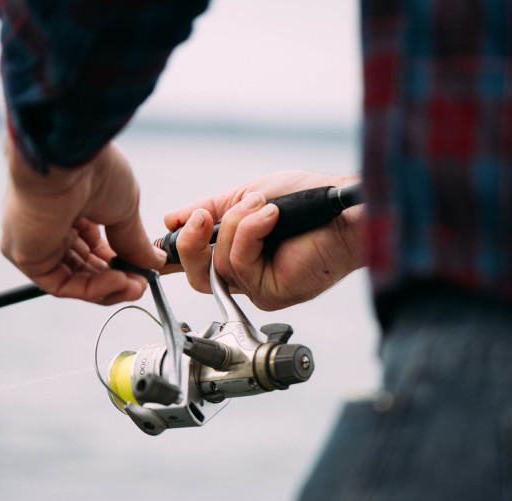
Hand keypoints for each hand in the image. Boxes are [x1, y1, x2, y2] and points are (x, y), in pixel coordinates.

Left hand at [0, 138, 165, 303]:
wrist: (67, 157)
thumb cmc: (93, 168)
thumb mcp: (125, 208)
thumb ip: (135, 241)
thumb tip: (153, 263)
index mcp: (71, 206)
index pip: (93, 247)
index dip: (121, 262)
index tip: (145, 271)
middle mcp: (50, 224)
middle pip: (84, 266)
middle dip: (117, 280)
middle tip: (142, 285)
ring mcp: (36, 240)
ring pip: (73, 279)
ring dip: (108, 288)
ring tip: (135, 286)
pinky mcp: (26, 254)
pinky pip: (60, 283)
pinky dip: (91, 289)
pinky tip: (117, 281)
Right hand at [161, 171, 363, 310]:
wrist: (342, 207)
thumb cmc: (306, 202)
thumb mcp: (246, 197)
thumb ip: (211, 209)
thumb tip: (171, 219)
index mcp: (238, 255)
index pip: (197, 263)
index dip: (176, 252)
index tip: (169, 230)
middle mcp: (246, 276)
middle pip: (196, 275)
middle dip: (190, 243)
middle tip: (199, 217)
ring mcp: (258, 288)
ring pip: (218, 264)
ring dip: (236, 224)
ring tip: (262, 204)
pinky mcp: (271, 293)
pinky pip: (240, 264)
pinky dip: (251, 232)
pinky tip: (272, 216)